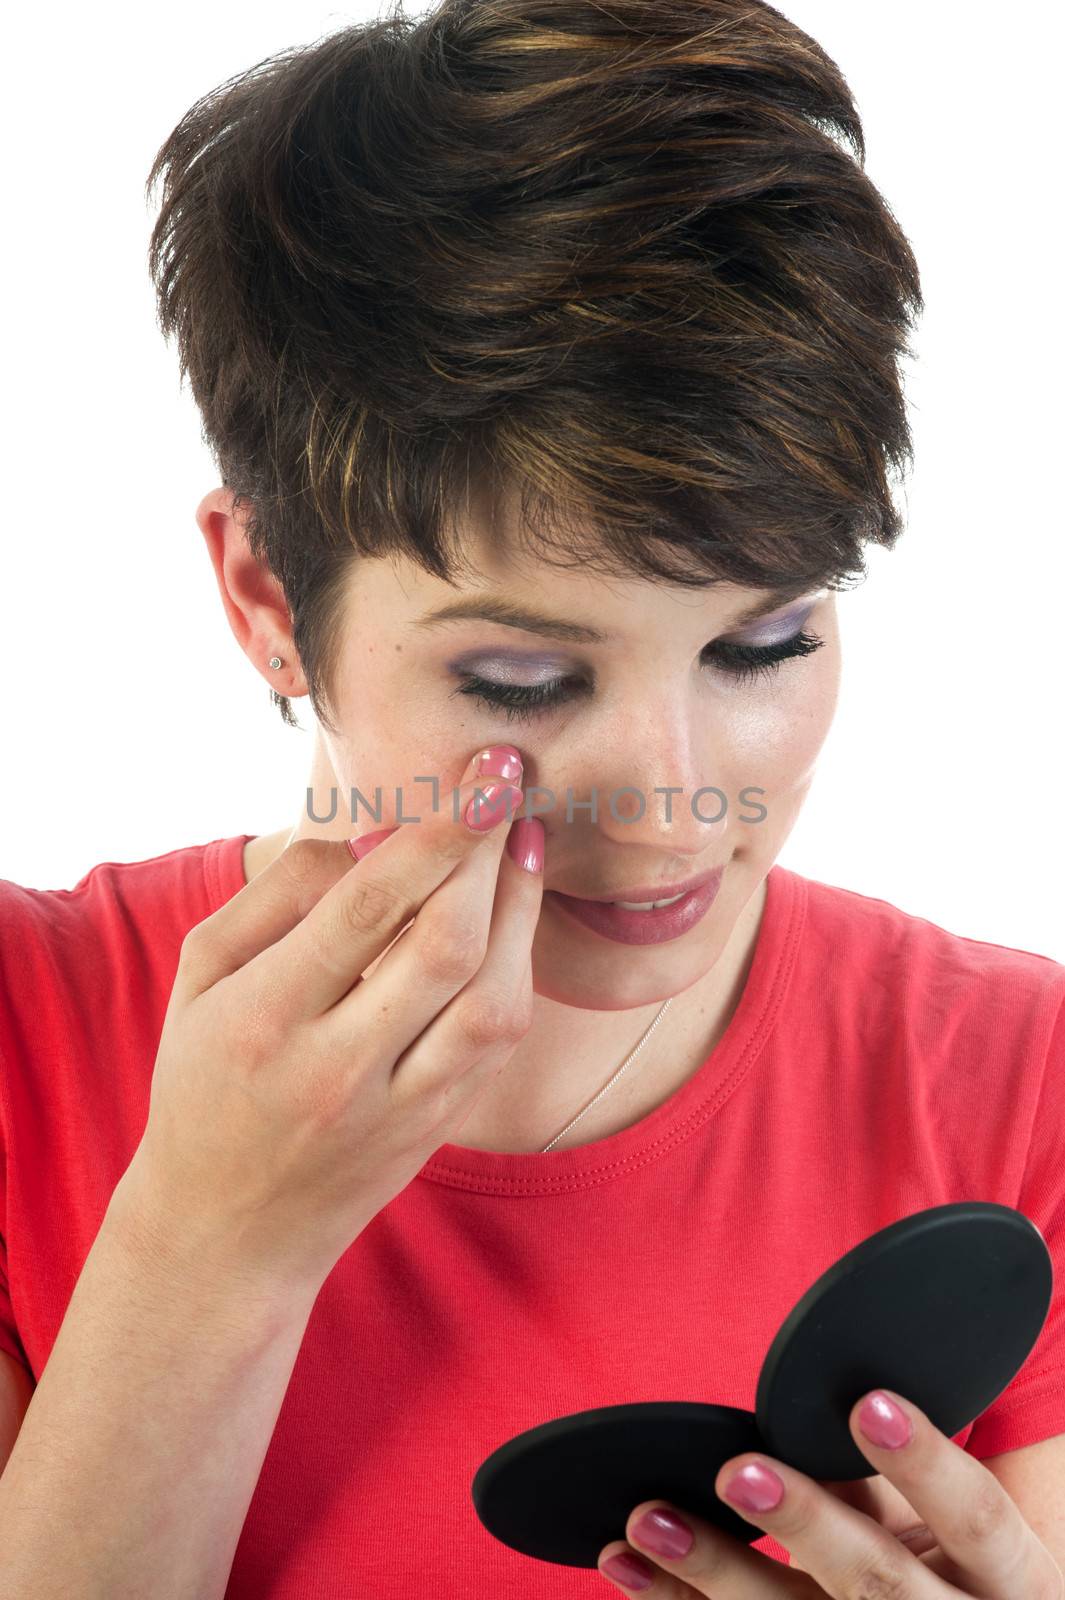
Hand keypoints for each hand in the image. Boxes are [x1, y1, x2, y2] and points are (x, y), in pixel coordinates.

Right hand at [108, 743, 541, 1300]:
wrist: (230, 1229)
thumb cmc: (207, 1080)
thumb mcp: (201, 978)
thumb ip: (276, 897)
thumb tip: (364, 836)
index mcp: (265, 1018)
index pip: (366, 909)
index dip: (437, 833)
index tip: (483, 772)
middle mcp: (337, 1067)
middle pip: (445, 948)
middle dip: (490, 851)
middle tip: (512, 780)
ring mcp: (398, 1105)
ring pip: (492, 1001)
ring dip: (521, 907)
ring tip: (524, 837)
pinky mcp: (439, 1126)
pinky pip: (497, 1039)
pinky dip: (518, 963)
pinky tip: (515, 909)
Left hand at [598, 1388, 1063, 1596]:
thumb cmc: (953, 1564)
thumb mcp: (949, 1528)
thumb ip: (890, 1478)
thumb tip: (813, 1407)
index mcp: (1009, 1576)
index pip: (976, 1516)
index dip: (924, 1463)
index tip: (867, 1402)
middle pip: (878, 1585)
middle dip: (806, 1527)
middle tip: (737, 1472)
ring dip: (712, 1575)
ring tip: (645, 1520)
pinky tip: (625, 1566)